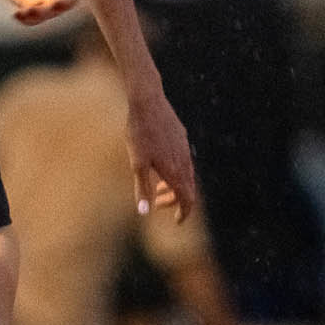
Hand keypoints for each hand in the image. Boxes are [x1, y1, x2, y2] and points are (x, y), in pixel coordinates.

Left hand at [125, 90, 200, 222]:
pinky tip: (160, 165)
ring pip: (185, 174)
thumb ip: (142, 188)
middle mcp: (184, 161)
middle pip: (187, 188)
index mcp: (175, 170)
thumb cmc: (139, 133)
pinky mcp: (181, 137)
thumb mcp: (136, 163)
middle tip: (158, 204)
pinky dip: (175, 171)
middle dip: (175, 200)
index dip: (183, 213)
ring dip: (173, 185)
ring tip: (156, 187)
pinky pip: (183, 160)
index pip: (187, 199)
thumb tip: (145, 213)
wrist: (147, 102)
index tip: (177, 222)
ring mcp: (184, 148)